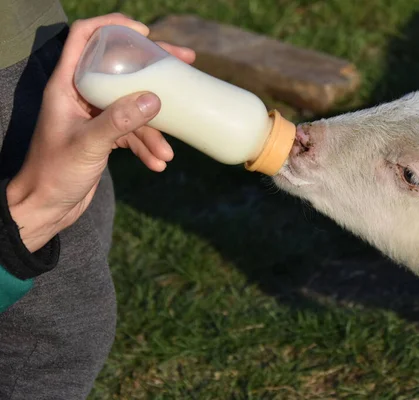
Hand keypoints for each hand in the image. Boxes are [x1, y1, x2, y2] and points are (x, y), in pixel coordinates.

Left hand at [6, 13, 195, 251]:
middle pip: (121, 68)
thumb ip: (119, 121)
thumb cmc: (54, 173)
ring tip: (167, 153)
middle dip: (154, 70)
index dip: (113, 27)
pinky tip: (157, 164)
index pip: (84, 38)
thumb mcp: (88, 144)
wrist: (47, 207)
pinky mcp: (105, 136)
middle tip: (185, 64)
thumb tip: (154, 100)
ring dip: (154, 130)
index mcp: (67, 85)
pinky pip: (133, 133)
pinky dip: (146, 147)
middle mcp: (82, 95)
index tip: (145, 33)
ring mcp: (95, 116)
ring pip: (133, 107)